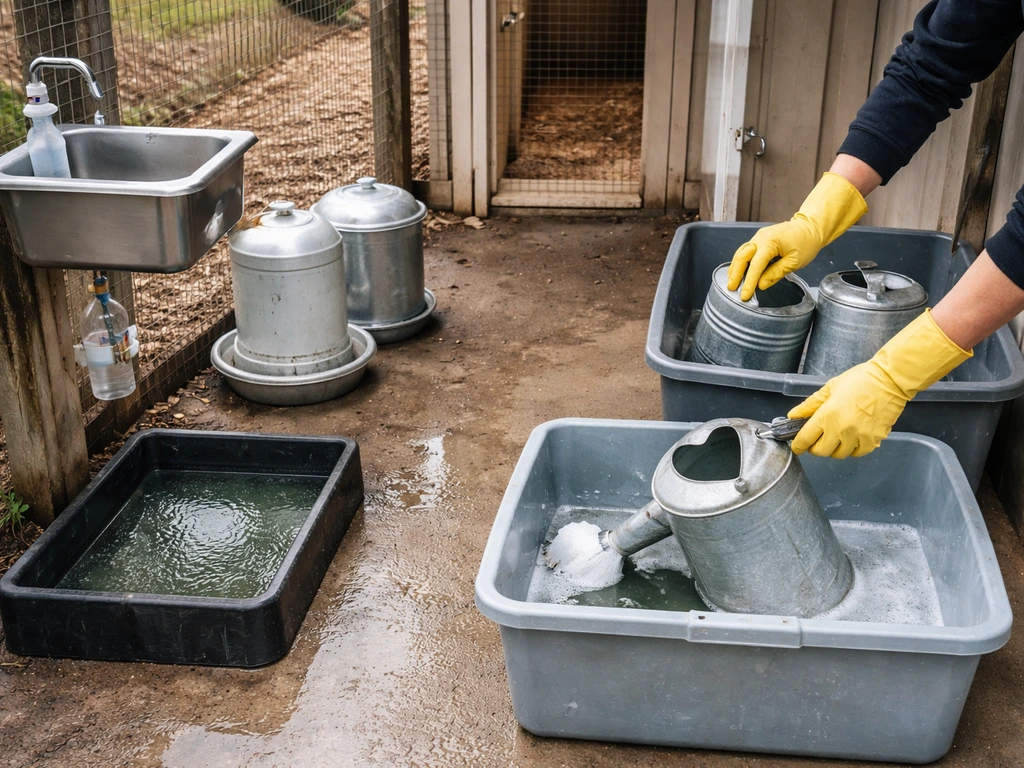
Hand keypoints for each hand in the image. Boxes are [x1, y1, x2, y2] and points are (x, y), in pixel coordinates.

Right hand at [727, 172, 867, 300]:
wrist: (810, 226)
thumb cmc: (806, 243)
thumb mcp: (795, 262)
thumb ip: (776, 273)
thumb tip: (761, 285)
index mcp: (770, 242)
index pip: (756, 265)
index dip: (749, 281)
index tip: (745, 295)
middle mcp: (760, 238)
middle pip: (741, 256)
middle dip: (735, 274)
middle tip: (731, 289)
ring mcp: (758, 237)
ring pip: (741, 253)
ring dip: (734, 268)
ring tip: (731, 283)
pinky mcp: (759, 239)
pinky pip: (745, 251)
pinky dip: (740, 262)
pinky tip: (737, 272)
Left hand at [789, 310, 971, 457]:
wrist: (890, 381)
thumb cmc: (861, 380)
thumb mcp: (830, 388)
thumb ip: (810, 405)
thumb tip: (793, 415)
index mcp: (827, 415)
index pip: (806, 439)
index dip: (798, 445)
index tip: (797, 446)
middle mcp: (841, 430)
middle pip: (821, 451)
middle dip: (815, 447)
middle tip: (817, 439)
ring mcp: (858, 437)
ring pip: (839, 454)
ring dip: (834, 448)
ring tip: (836, 436)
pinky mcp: (873, 441)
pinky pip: (857, 453)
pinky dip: (852, 449)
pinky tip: (852, 438)